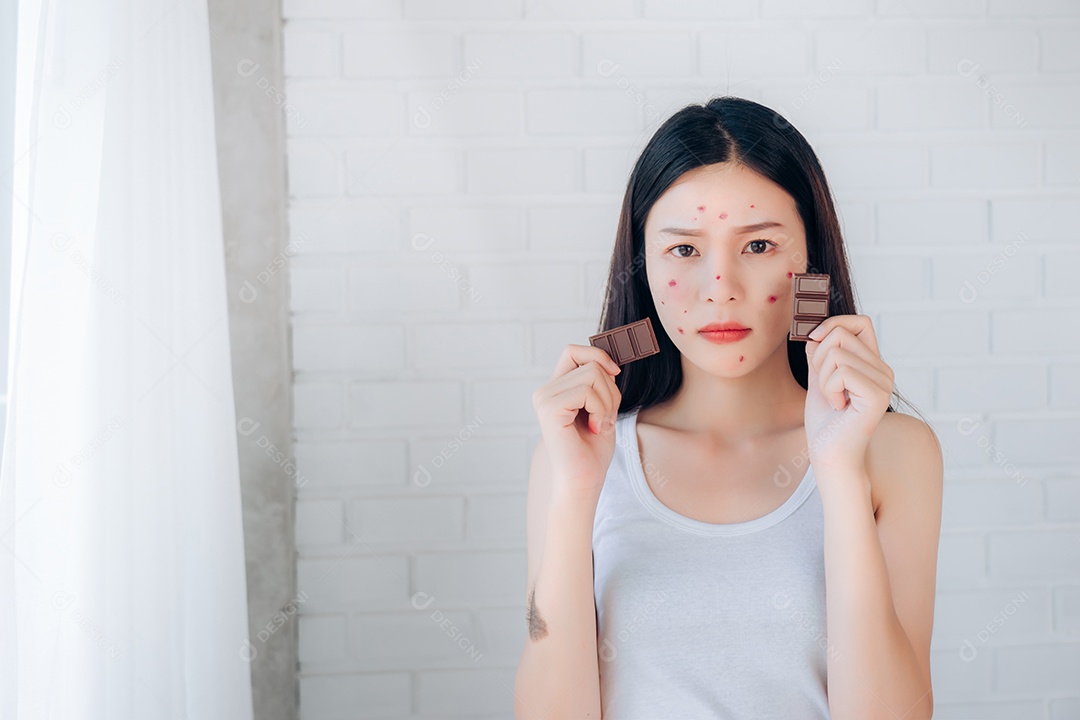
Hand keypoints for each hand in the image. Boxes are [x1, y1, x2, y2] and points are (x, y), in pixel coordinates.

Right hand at [532, 344, 622, 497]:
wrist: (583, 481)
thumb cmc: (592, 451)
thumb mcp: (601, 407)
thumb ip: (600, 383)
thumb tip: (610, 362)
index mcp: (555, 389)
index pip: (573, 351)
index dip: (597, 355)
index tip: (614, 373)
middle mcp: (545, 391)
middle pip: (591, 364)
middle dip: (611, 390)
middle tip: (606, 419)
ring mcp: (544, 398)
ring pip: (592, 375)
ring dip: (608, 402)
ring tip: (601, 425)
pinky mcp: (550, 408)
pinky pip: (588, 391)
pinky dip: (602, 410)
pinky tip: (596, 428)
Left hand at [803, 314, 893, 478]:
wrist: (829, 454)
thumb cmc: (825, 423)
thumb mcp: (819, 380)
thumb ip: (820, 356)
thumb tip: (816, 333)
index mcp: (872, 364)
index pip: (860, 322)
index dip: (834, 324)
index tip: (814, 341)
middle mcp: (883, 370)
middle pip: (841, 334)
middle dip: (819, 359)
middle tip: (826, 388)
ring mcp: (884, 382)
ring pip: (837, 353)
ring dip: (822, 378)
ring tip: (833, 400)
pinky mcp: (878, 395)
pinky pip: (841, 372)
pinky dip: (829, 389)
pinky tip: (838, 407)